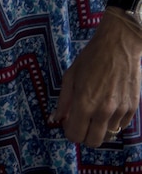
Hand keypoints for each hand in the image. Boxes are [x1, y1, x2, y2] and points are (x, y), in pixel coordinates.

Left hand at [51, 15, 141, 145]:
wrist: (119, 47)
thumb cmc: (91, 59)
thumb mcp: (70, 76)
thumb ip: (63, 101)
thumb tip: (57, 119)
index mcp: (85, 103)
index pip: (76, 135)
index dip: (70, 132)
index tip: (69, 123)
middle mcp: (104, 111)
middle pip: (93, 142)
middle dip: (85, 135)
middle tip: (81, 122)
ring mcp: (120, 111)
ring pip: (108, 134)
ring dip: (99, 127)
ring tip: (95, 110)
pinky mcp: (133, 109)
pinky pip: (121, 125)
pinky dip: (113, 121)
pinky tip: (108, 105)